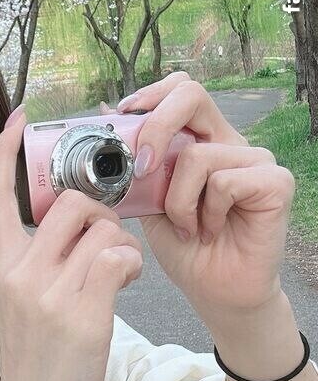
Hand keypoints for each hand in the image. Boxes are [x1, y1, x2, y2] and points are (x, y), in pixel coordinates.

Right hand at [0, 105, 143, 380]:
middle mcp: (17, 272)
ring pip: (102, 228)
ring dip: (120, 244)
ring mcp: (47, 292)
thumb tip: (78, 221)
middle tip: (108, 244)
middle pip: (71, 203)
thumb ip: (35, 260)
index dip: (6, 152)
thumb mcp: (17, 302)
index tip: (20, 118)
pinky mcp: (81, 313)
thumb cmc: (35, 357)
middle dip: (101, 216)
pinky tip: (124, 285)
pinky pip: (119, 257)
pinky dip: (131, 266)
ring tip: (117, 273)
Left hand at [101, 74, 295, 315]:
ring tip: (187, 227)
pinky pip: (225, 181)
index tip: (123, 118)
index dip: (150, 94)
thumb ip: (134, 166)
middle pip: (191, 93)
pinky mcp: (276, 182)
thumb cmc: (184, 248)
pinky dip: (206, 213)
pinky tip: (211, 231)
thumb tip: (105, 116)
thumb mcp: (147, 203)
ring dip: (179, 201)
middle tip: (144, 169)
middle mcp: (228, 141)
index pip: (179, 89)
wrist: (213, 291)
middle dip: (156, 127)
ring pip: (198, 155)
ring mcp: (255, 159)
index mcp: (200, 139)